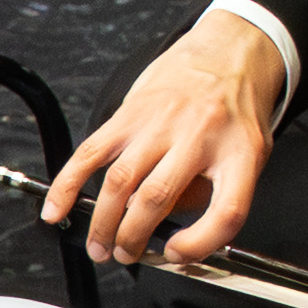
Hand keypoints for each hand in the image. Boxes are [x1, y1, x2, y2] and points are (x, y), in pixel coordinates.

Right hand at [41, 13, 283, 272]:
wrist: (227, 52)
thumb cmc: (237, 110)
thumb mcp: (250, 155)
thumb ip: (218, 193)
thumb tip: (170, 232)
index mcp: (238, 153)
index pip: (224, 211)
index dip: (198, 245)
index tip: (177, 254)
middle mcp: (198, 136)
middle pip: (157, 199)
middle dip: (133, 238)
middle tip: (125, 255)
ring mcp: (159, 123)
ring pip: (121, 182)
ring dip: (103, 222)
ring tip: (99, 246)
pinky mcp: (128, 114)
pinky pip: (90, 153)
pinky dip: (68, 185)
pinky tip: (57, 209)